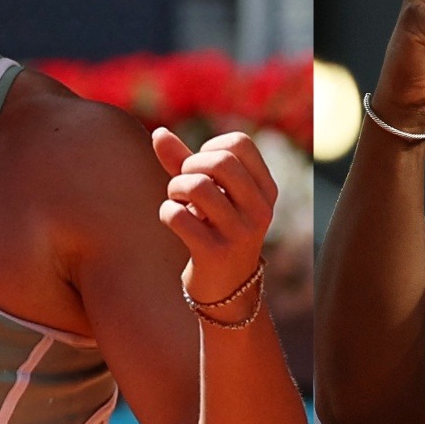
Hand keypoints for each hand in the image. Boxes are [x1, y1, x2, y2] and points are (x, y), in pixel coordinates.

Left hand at [152, 127, 277, 317]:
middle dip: (189, 166)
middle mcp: (260, 210)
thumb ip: (185, 162)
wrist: (226, 290)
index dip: (210, 148)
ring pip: (197, 186)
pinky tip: (173, 220)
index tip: (202, 169)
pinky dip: (166, 212)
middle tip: (183, 186)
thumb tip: (158, 132)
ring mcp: (240, 233)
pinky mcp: (215, 253)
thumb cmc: (215, 230)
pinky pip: (178, 216)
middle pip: (220, 160)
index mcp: (266, 190)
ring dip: (175, 188)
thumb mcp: (208, 195)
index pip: (239, 143)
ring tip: (175, 200)